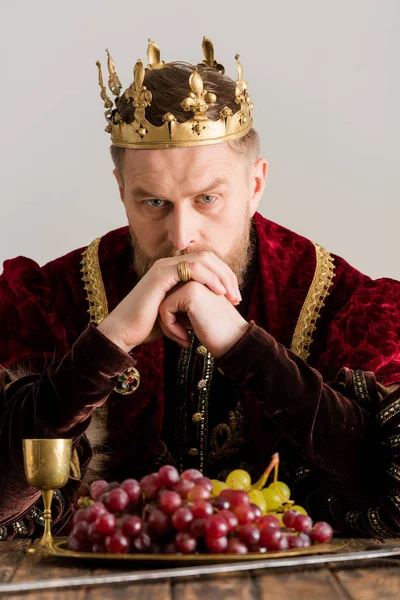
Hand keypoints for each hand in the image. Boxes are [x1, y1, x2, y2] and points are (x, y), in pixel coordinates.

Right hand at [97, 252, 241, 352]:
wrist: (125, 332)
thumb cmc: (148, 326)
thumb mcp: (178, 313)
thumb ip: (193, 304)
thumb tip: (215, 306)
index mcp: (174, 270)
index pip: (207, 264)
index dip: (225, 278)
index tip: (235, 297)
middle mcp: (169, 264)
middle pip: (209, 258)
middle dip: (227, 275)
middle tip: (237, 296)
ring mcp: (164, 266)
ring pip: (203, 260)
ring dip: (222, 277)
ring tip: (231, 295)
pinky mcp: (161, 274)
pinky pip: (192, 268)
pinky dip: (209, 278)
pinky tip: (219, 292)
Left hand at [158, 281, 248, 357]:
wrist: (234, 344)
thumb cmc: (217, 332)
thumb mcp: (199, 312)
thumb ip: (183, 303)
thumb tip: (160, 304)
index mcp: (201, 278)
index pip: (172, 296)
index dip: (173, 318)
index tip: (184, 334)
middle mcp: (198, 275)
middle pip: (166, 297)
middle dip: (169, 320)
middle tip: (182, 338)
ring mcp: (194, 281)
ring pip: (163, 302)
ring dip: (168, 325)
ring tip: (183, 339)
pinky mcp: (190, 292)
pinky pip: (165, 310)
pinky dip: (170, 328)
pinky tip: (186, 339)